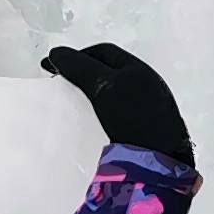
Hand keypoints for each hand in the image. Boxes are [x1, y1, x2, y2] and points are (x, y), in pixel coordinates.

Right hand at [43, 40, 194, 169]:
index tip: (56, 64)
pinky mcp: (143, 130)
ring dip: (91, 94)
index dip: (77, 56)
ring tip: (72, 102)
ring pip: (111, 92)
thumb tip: (57, 54)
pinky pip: (116, 113)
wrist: (157, 161)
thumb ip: (79, 67)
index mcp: (139, 70)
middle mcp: (145, 85)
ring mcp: (146, 108)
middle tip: (61, 82)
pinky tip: (91, 123)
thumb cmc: (136, 119)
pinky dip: (99, 112)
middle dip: (83, 73)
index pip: (103, 52)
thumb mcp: (103, 86)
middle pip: (108, 71)